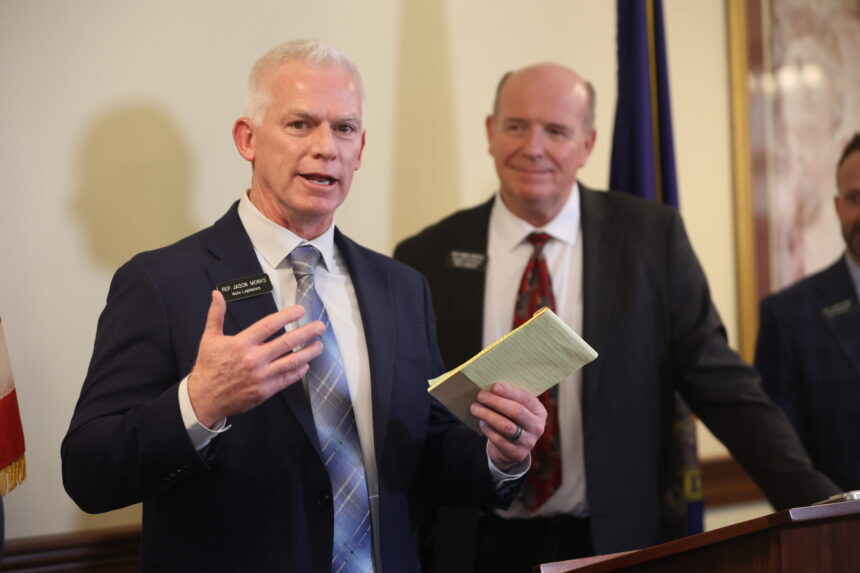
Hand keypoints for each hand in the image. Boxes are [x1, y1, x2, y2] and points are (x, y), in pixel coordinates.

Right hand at [187, 290, 324, 426]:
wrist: (204, 398)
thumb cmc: (208, 367)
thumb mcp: (209, 338)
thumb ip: (216, 315)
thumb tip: (217, 294)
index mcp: (241, 343)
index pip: (270, 325)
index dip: (287, 316)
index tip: (300, 311)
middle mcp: (254, 359)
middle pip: (287, 342)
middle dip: (307, 332)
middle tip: (320, 326)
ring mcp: (261, 376)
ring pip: (292, 362)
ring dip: (309, 352)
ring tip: (319, 345)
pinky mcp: (265, 390)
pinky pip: (287, 379)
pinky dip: (298, 371)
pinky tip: (305, 364)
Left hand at [470, 382, 546, 471]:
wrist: (513, 448)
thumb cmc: (512, 420)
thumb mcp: (517, 408)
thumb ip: (509, 399)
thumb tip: (489, 387)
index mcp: (539, 411)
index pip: (525, 398)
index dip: (509, 392)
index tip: (494, 386)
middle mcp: (537, 426)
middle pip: (516, 411)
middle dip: (496, 402)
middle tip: (480, 395)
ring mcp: (528, 442)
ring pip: (506, 426)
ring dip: (488, 415)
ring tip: (474, 408)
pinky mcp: (517, 453)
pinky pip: (499, 440)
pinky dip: (488, 430)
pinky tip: (481, 422)